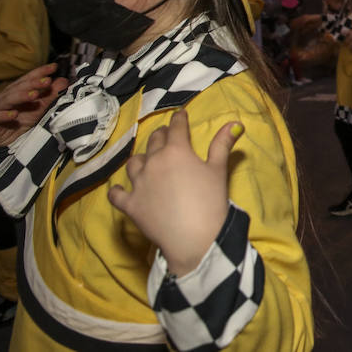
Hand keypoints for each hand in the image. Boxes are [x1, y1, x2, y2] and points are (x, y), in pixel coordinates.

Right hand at [0, 63, 68, 146]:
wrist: (8, 141)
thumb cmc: (23, 120)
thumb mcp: (40, 108)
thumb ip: (51, 94)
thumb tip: (64, 81)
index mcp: (19, 90)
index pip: (30, 78)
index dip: (41, 72)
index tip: (54, 67)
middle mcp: (8, 96)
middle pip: (20, 87)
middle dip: (34, 83)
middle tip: (47, 81)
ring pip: (9, 99)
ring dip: (22, 96)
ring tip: (34, 95)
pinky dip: (5, 115)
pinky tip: (14, 115)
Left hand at [108, 110, 242, 276]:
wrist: (194, 237)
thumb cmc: (210, 200)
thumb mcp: (219, 170)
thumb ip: (222, 144)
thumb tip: (235, 122)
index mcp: (176, 151)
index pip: (176, 128)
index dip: (179, 119)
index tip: (180, 115)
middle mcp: (153, 162)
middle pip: (154, 141)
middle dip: (161, 135)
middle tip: (166, 136)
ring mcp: (138, 183)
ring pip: (134, 163)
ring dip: (141, 159)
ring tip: (145, 161)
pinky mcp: (130, 204)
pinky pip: (117, 194)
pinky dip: (118, 190)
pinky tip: (120, 189)